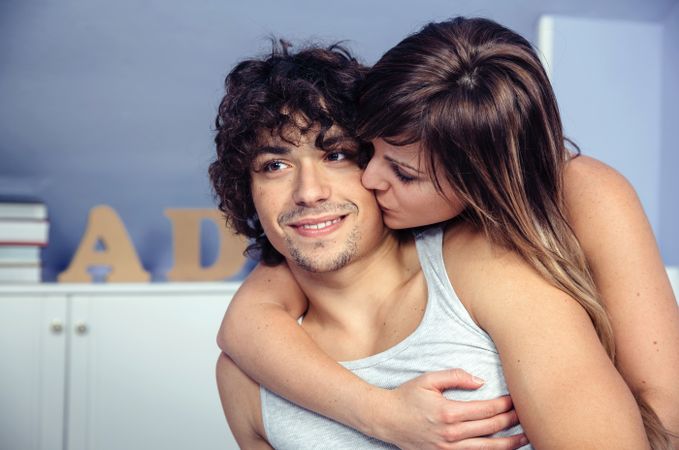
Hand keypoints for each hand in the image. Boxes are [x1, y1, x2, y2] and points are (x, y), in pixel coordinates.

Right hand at [372, 369, 527, 449]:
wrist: (386, 419)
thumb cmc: (407, 396)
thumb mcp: (428, 379)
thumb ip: (455, 376)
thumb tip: (480, 381)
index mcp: (448, 412)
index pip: (487, 409)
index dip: (505, 405)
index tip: (515, 399)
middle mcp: (451, 433)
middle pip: (491, 428)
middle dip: (511, 421)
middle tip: (526, 414)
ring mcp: (448, 448)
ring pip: (487, 448)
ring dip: (509, 443)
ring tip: (525, 437)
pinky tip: (501, 448)